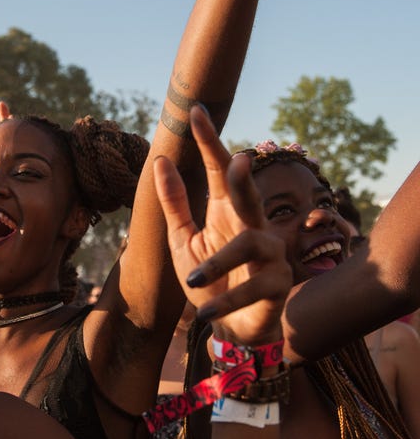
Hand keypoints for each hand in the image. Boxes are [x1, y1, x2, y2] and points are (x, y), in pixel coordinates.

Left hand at [153, 105, 291, 345]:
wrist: (229, 327)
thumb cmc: (208, 280)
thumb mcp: (182, 240)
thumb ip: (174, 203)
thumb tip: (160, 160)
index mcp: (225, 212)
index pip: (216, 171)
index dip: (208, 142)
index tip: (195, 111)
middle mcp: (251, 226)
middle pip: (247, 195)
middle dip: (243, 179)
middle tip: (238, 161)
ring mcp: (269, 254)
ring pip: (251, 243)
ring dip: (220, 262)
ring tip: (193, 281)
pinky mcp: (277, 285)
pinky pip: (253, 287)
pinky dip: (226, 300)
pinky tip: (203, 313)